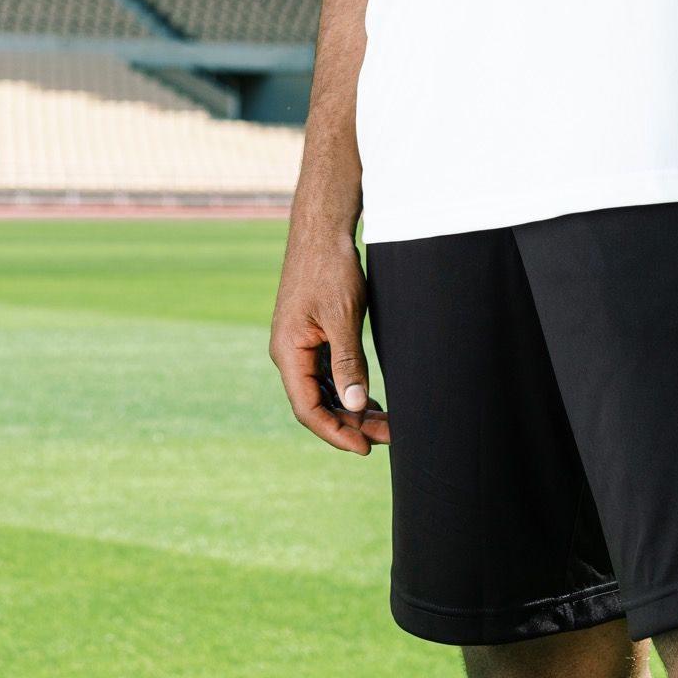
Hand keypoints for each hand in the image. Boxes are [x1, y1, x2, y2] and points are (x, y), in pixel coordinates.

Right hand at [269, 234, 390, 453]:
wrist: (322, 229)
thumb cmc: (330, 267)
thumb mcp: (343, 316)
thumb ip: (347, 362)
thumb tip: (354, 406)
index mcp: (288, 353)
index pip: (308, 409)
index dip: (336, 433)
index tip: (366, 447)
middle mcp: (290, 354)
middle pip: (318, 404)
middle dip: (351, 424)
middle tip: (388, 436)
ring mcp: (301, 345)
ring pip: (325, 390)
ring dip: (352, 408)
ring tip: (386, 422)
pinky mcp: (313, 335)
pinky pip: (328, 373)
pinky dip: (349, 388)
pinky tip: (370, 399)